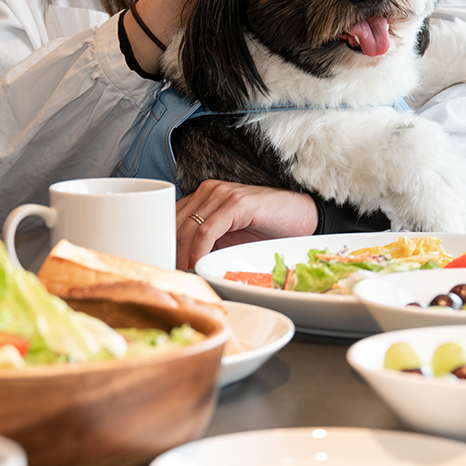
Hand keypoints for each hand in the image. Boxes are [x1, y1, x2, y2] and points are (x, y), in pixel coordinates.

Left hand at [175, 180, 317, 269]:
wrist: (303, 218)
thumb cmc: (267, 229)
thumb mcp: (229, 237)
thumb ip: (206, 242)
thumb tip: (180, 262)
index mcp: (204, 196)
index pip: (171, 219)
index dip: (165, 243)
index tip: (163, 265)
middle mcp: (209, 191)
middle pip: (175, 224)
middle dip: (170, 251)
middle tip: (169, 274)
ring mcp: (223, 195)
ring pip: (188, 228)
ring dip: (182, 254)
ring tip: (181, 273)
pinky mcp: (237, 203)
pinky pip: (208, 230)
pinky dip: (199, 250)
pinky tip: (198, 263)